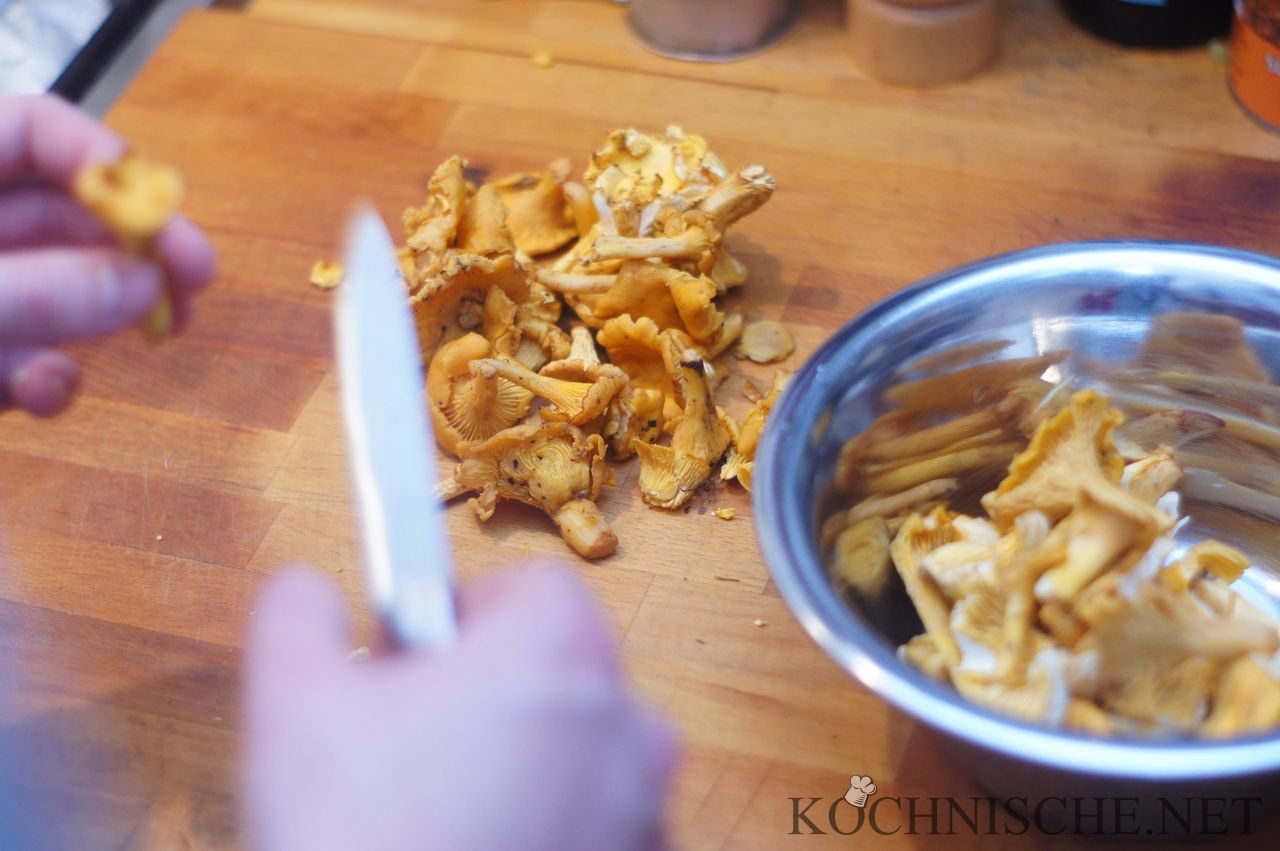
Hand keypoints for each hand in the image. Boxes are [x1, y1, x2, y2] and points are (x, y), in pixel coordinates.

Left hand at [0, 94, 215, 415]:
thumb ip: (34, 291)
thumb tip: (142, 288)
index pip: (31, 133)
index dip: (100, 156)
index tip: (162, 204)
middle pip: (61, 218)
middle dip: (134, 247)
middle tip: (200, 276)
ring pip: (54, 293)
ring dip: (106, 318)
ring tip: (163, 331)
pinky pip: (21, 362)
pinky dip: (45, 381)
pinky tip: (51, 390)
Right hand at [245, 563, 675, 850]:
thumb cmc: (359, 837)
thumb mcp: (295, 703)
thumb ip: (300, 613)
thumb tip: (306, 590)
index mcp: (558, 654)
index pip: (540, 589)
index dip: (475, 608)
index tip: (429, 653)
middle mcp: (624, 724)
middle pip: (570, 669)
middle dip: (501, 689)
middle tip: (424, 737)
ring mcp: (643, 807)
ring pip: (590, 754)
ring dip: (535, 763)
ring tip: (450, 810)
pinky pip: (605, 827)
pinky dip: (561, 829)